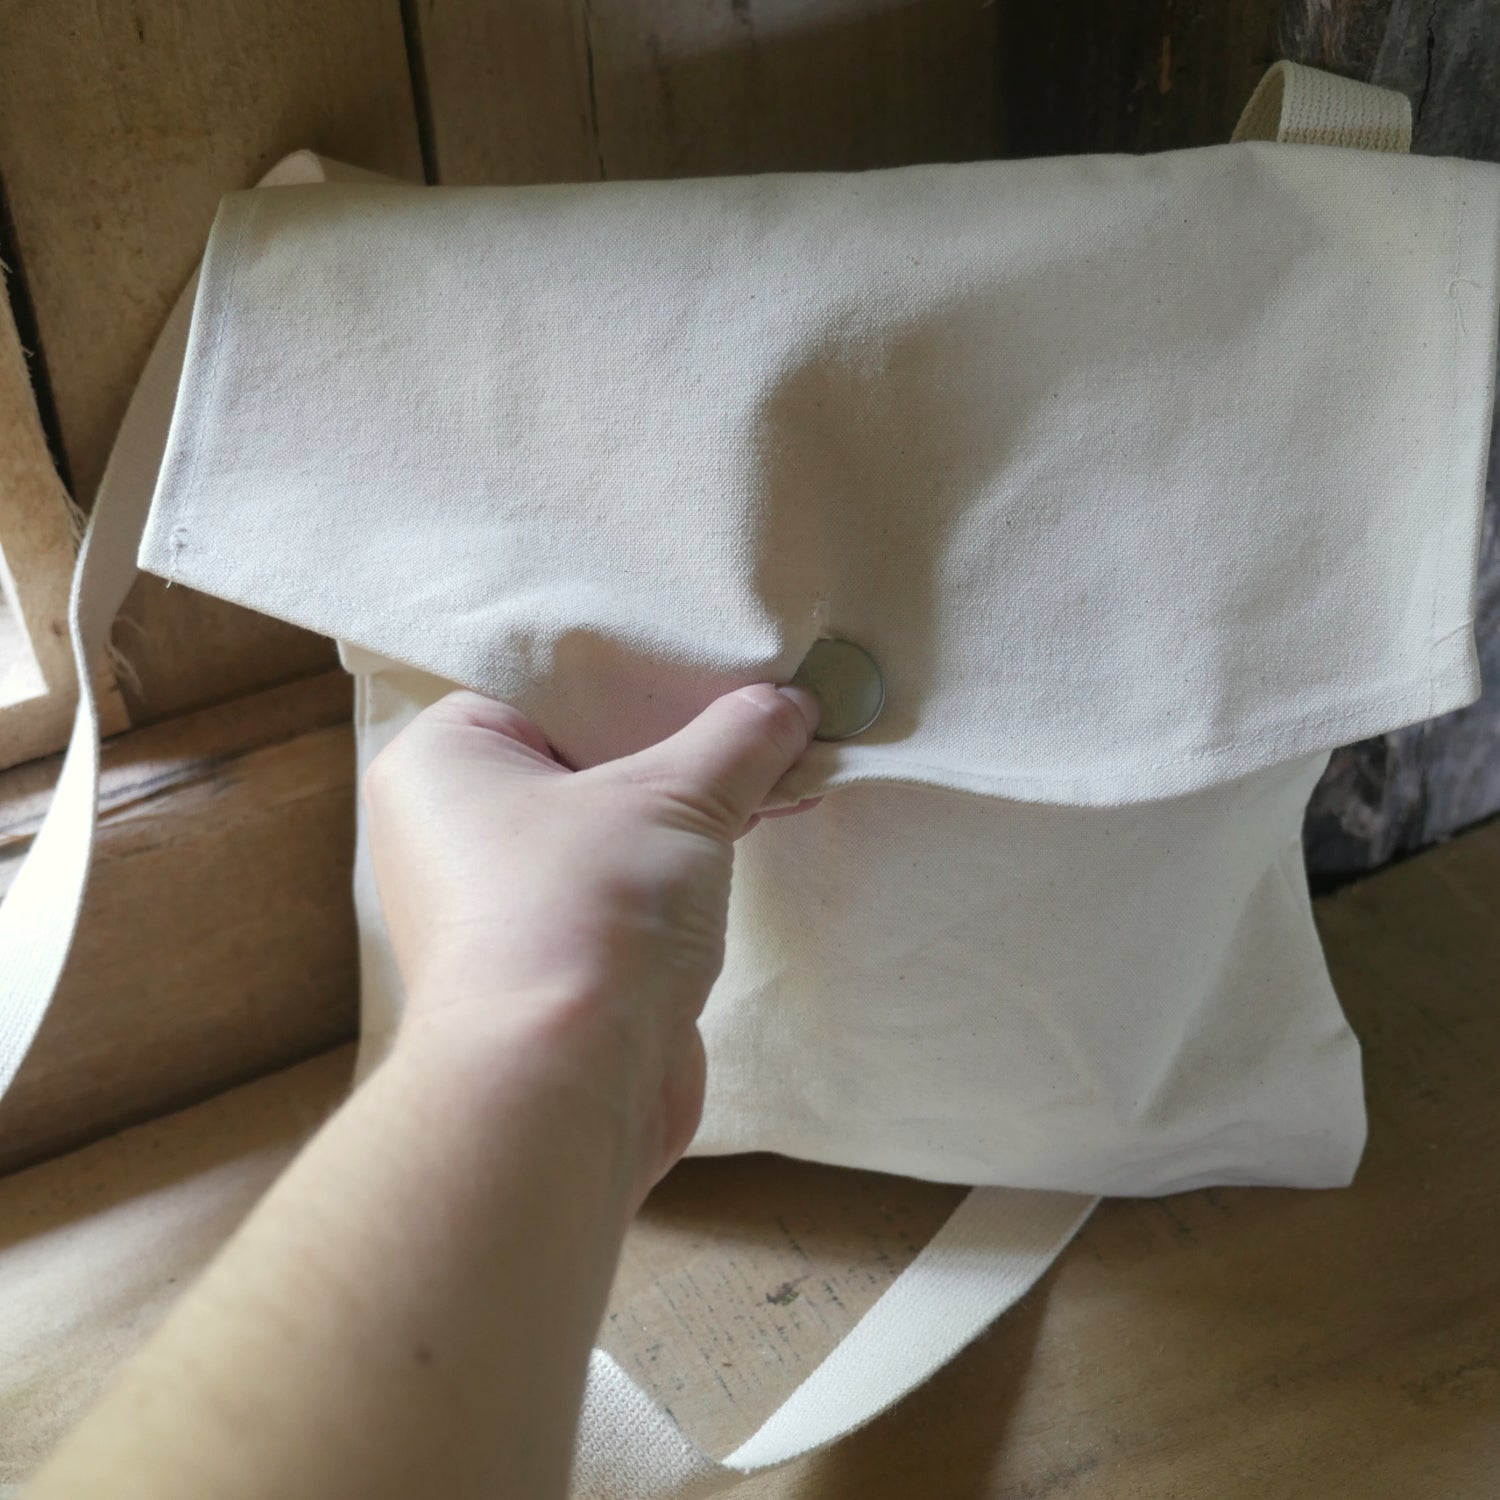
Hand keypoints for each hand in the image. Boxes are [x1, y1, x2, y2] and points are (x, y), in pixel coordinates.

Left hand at [361, 684, 818, 1201]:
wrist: (564, 1091)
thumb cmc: (582, 913)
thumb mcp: (673, 798)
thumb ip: (737, 739)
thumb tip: (791, 701)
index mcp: (444, 759)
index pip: (546, 683)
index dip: (638, 671)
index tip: (716, 657)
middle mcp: (455, 826)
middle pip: (587, 752)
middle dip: (679, 741)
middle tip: (760, 706)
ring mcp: (503, 898)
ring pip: (612, 823)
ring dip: (691, 805)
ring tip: (776, 762)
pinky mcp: (556, 957)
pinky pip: (627, 882)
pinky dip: (685, 862)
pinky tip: (759, 827)